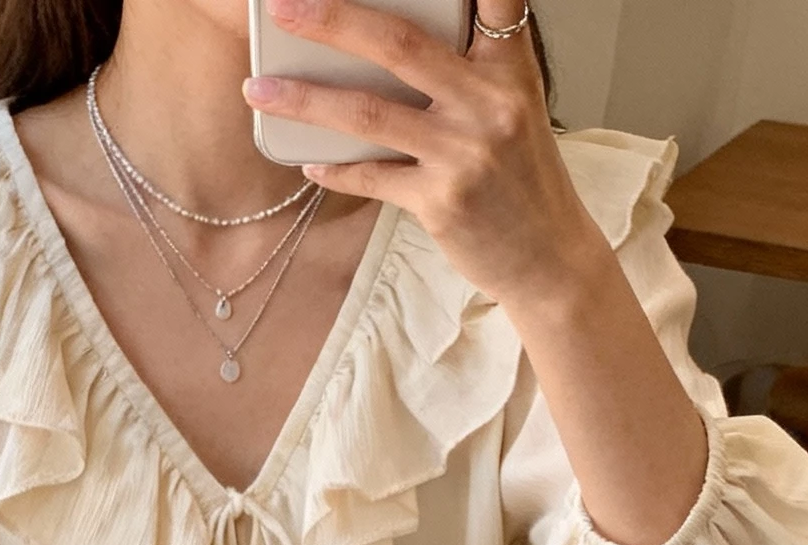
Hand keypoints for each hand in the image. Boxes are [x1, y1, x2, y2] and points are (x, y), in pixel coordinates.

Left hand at [244, 0, 608, 313]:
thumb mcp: (513, 106)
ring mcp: (463, 153)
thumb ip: (467, 70)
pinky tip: (308, 161)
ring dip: (305, 99)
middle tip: (283, 7)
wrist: (548, 256)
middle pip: (398, 44)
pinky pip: (371, 177)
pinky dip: (335, 169)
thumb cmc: (522, 177)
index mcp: (508, 67)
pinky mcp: (441, 202)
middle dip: (332, 19)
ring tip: (258, 90)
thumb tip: (388, 45)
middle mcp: (488, 103)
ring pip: (368, 113)